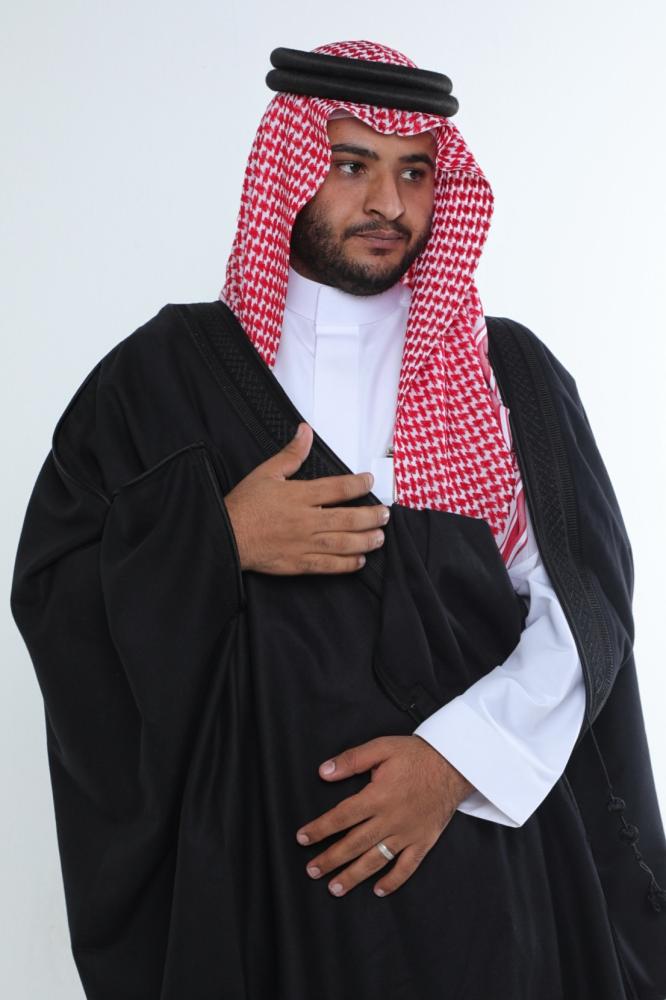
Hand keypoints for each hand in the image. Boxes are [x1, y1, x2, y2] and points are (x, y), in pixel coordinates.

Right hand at [223, 422, 390, 573]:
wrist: (225, 535)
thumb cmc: (244, 504)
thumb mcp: (266, 472)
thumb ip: (291, 454)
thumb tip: (305, 431)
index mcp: (299, 495)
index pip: (338, 488)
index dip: (358, 484)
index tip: (369, 482)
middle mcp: (305, 520)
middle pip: (347, 518)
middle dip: (371, 516)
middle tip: (385, 514)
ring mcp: (303, 544)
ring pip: (343, 543)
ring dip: (365, 540)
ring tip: (380, 537)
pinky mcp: (298, 563)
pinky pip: (328, 566)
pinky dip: (346, 564)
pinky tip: (359, 561)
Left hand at [295, 735, 474, 897]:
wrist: (454, 764)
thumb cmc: (416, 755)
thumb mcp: (382, 747)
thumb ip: (352, 760)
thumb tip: (324, 772)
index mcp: (378, 796)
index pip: (342, 816)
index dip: (320, 829)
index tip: (303, 838)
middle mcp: (391, 819)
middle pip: (355, 843)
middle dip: (330, 859)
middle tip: (312, 871)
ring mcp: (408, 833)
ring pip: (376, 859)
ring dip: (354, 875)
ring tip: (335, 888)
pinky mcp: (423, 841)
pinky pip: (407, 866)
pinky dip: (393, 881)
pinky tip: (378, 890)